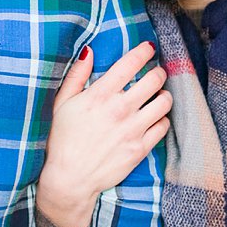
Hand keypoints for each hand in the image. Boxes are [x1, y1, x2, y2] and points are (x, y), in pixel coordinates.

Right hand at [38, 40, 169, 226]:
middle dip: (158, 72)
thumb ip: (76, 75)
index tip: (149, 48)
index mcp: (99, 95)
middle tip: (156, 74)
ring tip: (158, 96)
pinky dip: (162, 119)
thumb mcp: (62, 104)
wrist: (70, 179)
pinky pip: (164, 126)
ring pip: (164, 101)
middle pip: (154, 79)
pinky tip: (154, 118)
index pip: (130, 64)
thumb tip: (89, 50)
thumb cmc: (63, 140)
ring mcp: (132, 130)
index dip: (144, 51)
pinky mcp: (141, 148)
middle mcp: (119, 110)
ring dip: (164, 95)